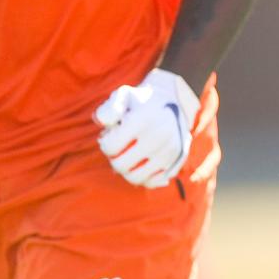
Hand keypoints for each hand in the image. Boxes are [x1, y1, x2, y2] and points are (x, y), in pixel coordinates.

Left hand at [94, 68, 200, 187]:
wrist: (174, 100)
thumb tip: (102, 123)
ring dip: (126, 170)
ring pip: (135, 178)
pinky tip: (141, 163)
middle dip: (114, 158)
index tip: (110, 136)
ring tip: (128, 156)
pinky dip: (143, 177)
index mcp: (142, 119)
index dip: (105, 143)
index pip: (110, 147)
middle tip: (118, 148)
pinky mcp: (177, 161)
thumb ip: (108, 108)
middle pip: (120, 166)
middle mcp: (158, 136)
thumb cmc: (141, 101)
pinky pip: (152, 182)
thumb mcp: (123, 95)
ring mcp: (169, 151)